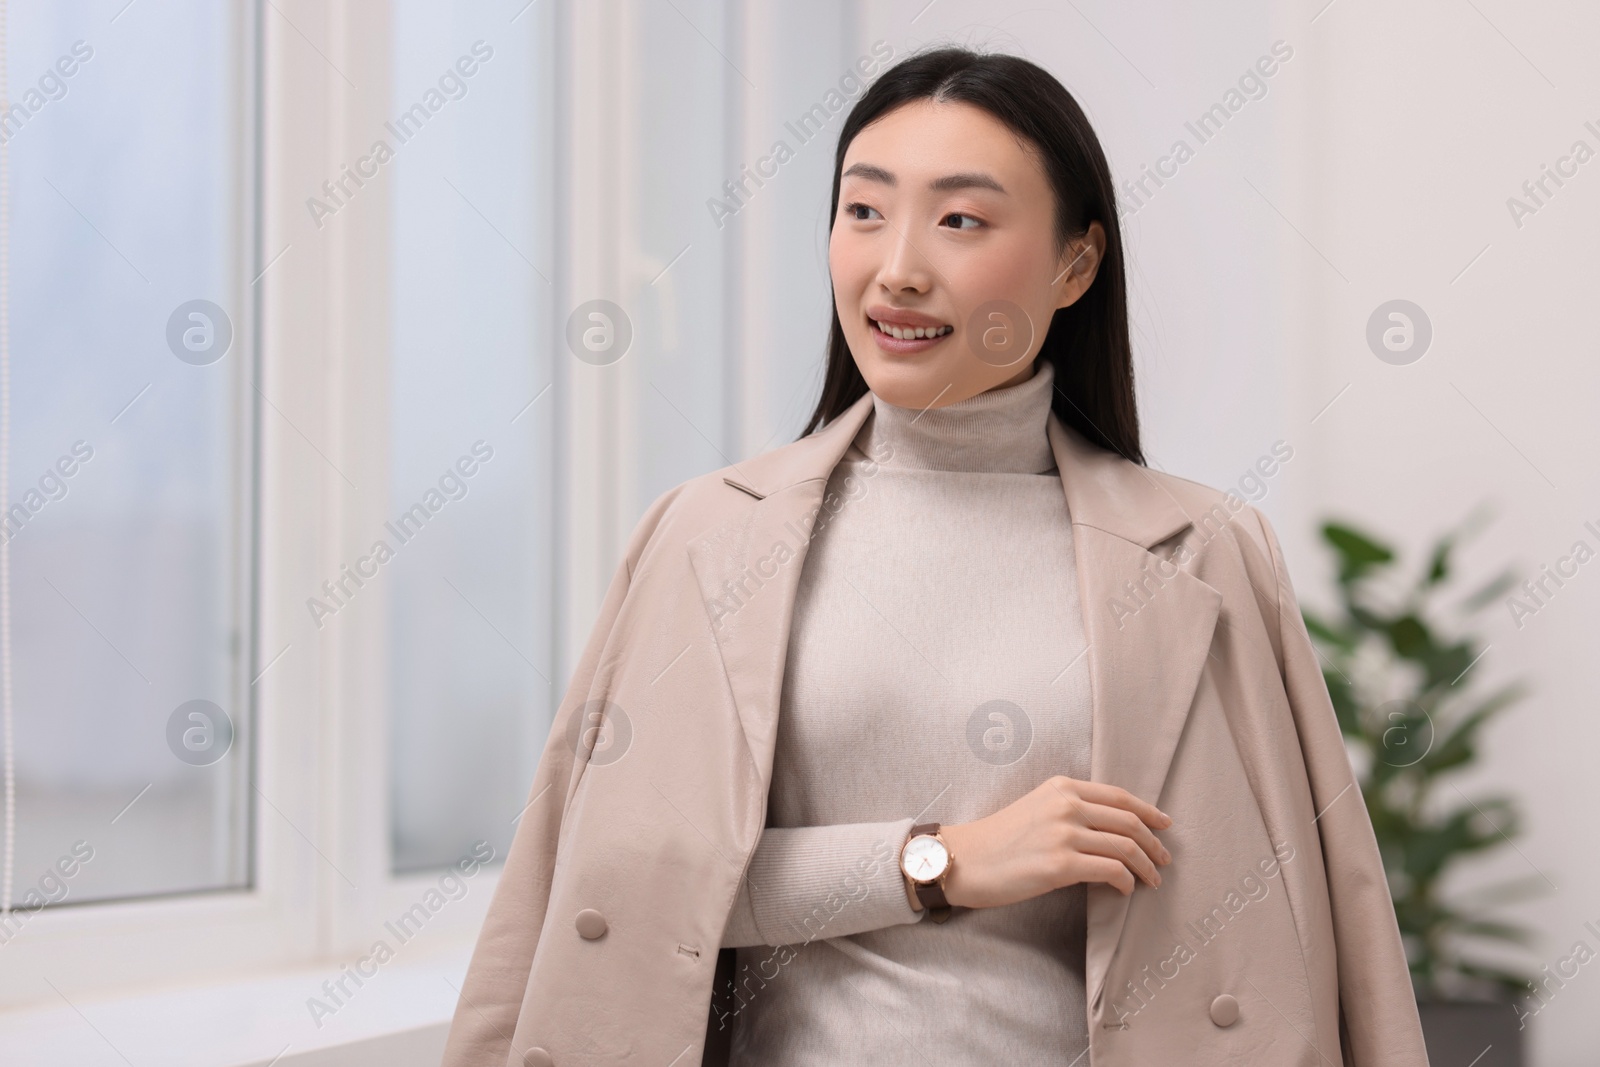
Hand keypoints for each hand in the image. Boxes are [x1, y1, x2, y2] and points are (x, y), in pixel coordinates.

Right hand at [903, 776, 1172, 911]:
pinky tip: (1125, 890)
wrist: (964, 860)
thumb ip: (1070, 810)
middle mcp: (1066, 805)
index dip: (1149, 811)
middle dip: (1154, 843)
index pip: (1120, 796)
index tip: (1165, 825)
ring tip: (1152, 880)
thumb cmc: (998, 839)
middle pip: (1129, 821)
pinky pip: (1112, 872)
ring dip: (1146, 867)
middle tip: (1164, 860)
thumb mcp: (1036, 808)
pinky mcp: (1060, 865)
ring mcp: (1063, 834)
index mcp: (1061, 787)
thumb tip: (1110, 831)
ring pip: (1126, 847)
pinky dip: (1126, 882)